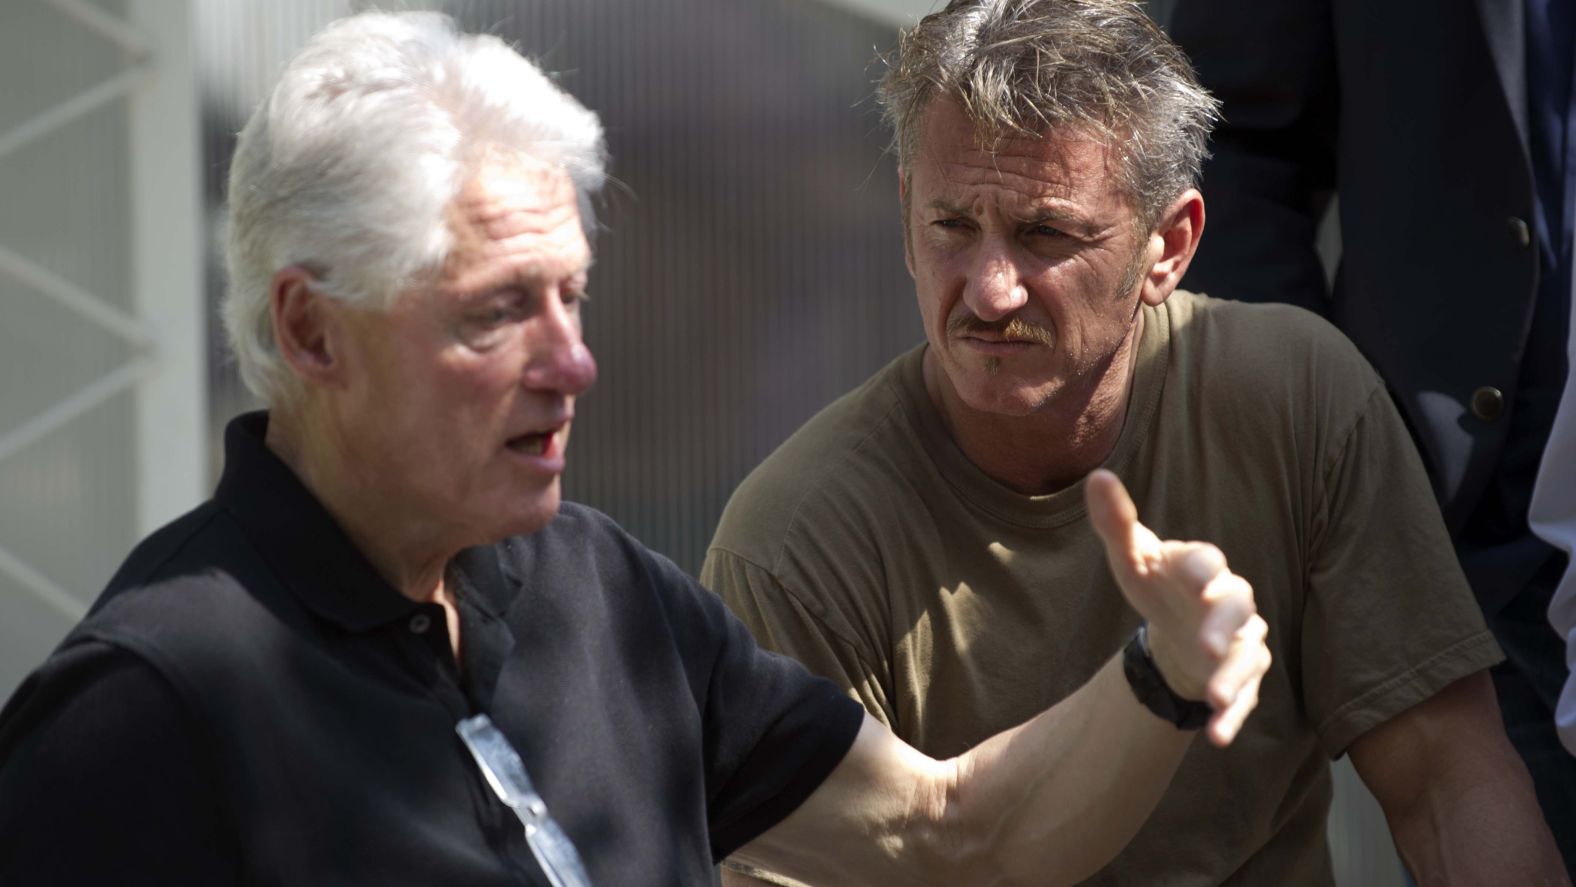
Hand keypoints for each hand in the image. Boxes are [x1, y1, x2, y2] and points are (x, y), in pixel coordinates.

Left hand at [1085, 469, 1270, 745]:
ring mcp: (1241, 640)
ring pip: (1248, 656)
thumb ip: (1116, 521)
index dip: (1204, 567)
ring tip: (1215, 698)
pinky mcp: (1241, 676)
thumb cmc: (1158, 583)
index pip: (1208, 560)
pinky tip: (1217, 738)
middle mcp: (1230, 600)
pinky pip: (1246, 697)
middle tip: (1207, 643)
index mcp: (1201, 566)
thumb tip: (1096, 477)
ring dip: (1233, 677)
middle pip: (1239, 606)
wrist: (1178, 625)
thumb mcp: (1132, 556)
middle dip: (1225, 624)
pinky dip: (1234, 717)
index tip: (1196, 576)